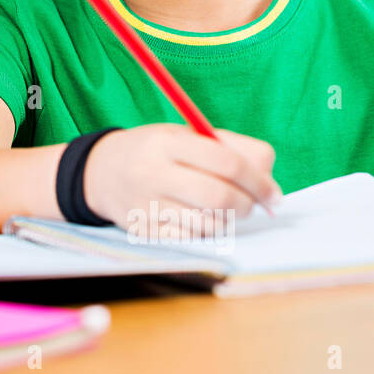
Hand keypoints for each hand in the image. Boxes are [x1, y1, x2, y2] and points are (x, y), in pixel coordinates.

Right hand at [83, 124, 280, 238]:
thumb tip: (270, 186)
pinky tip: (196, 216)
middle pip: (220, 199)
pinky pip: (191, 238)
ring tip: (219, 207)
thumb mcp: (186, 135)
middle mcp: (153, 173)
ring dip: (226, 220)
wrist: (100, 172)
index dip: (259, 181)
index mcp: (168, 143)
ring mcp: (146, 205)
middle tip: (251, 204)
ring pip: (209, 224)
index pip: (227, 163)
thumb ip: (231, 150)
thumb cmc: (156, 151)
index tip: (273, 194)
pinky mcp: (143, 230)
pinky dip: (204, 230)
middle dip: (247, 205)